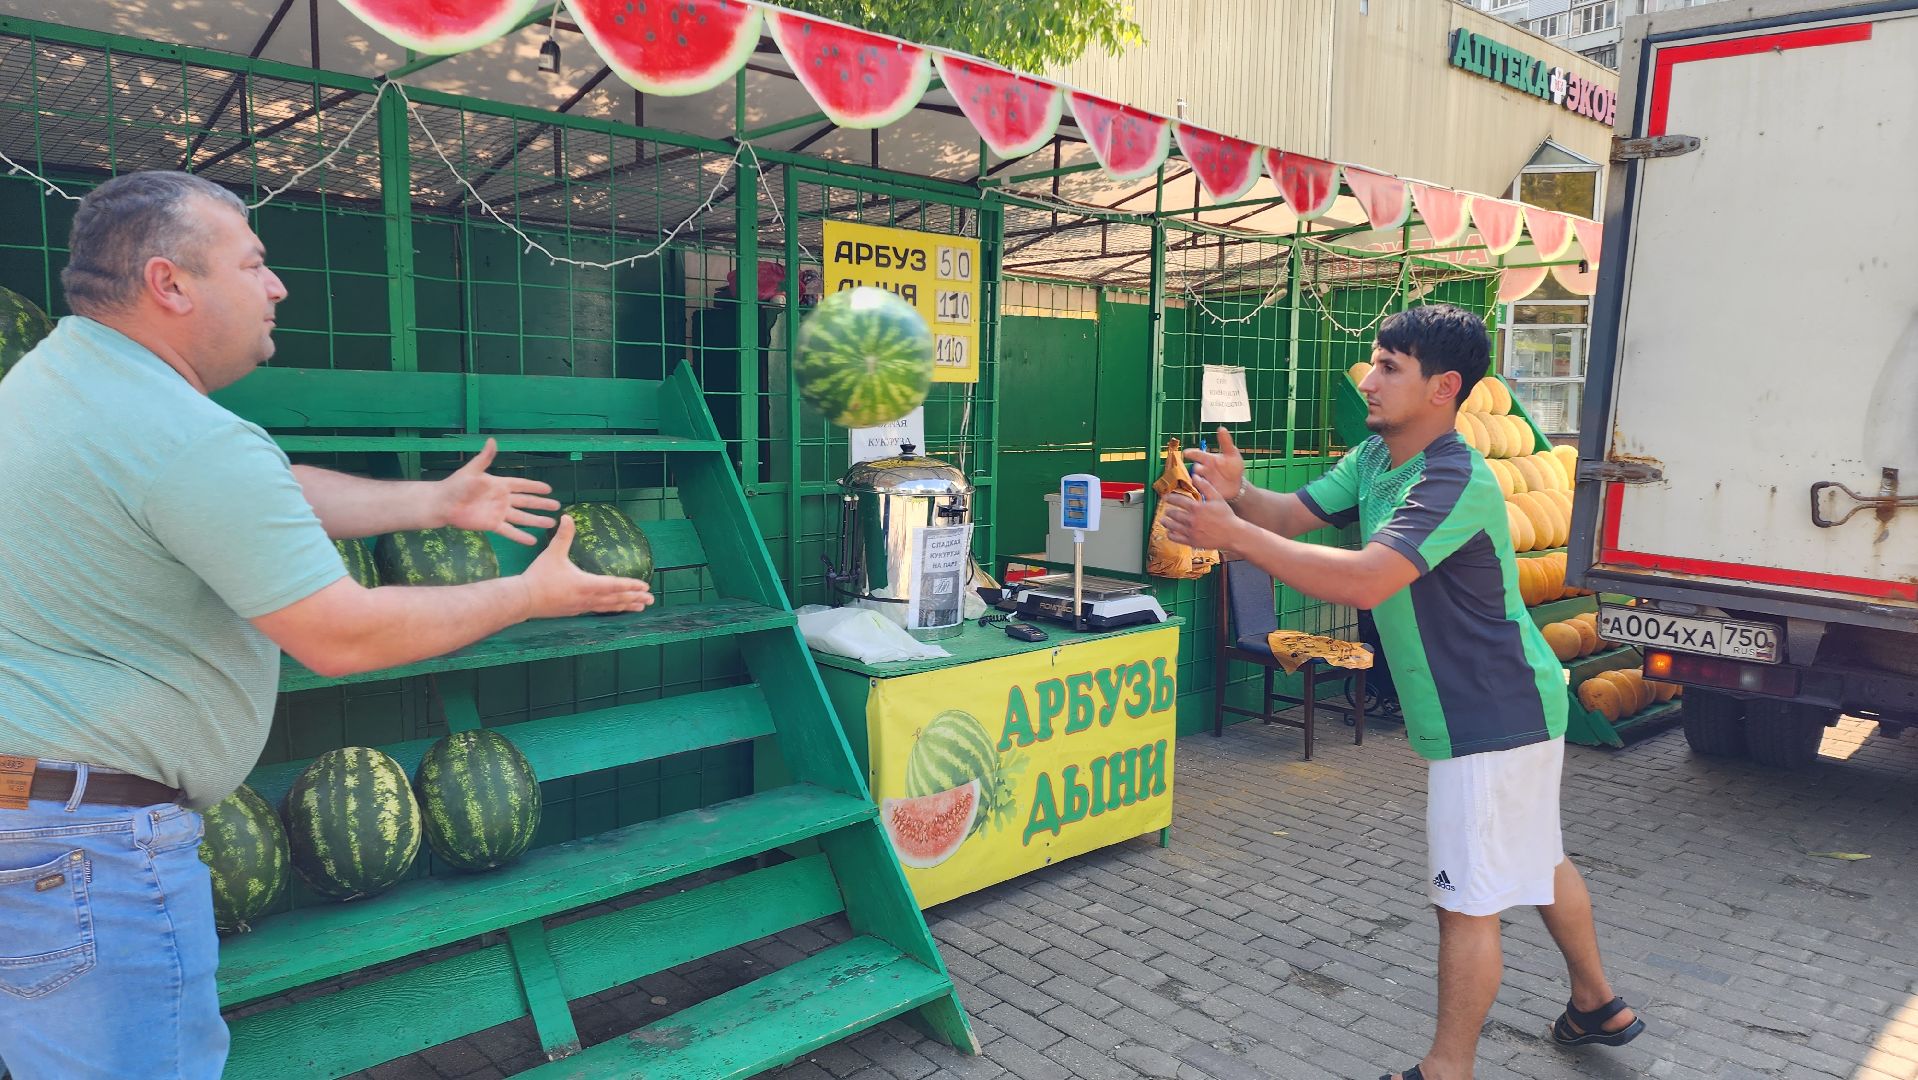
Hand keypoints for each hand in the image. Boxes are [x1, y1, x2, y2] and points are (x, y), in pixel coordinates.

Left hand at [438, 439, 560, 544]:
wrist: (443, 504)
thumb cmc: (456, 485)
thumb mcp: (472, 470)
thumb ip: (485, 458)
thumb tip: (492, 440)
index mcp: (499, 484)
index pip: (522, 485)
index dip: (535, 487)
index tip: (549, 489)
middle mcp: (502, 499)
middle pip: (527, 502)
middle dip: (542, 504)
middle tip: (557, 506)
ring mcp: (499, 513)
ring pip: (522, 518)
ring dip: (536, 521)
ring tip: (551, 523)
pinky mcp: (493, 525)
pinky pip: (510, 531)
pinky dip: (521, 536)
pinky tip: (532, 541)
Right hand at [519, 516, 654, 617]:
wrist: (523, 599)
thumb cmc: (539, 576)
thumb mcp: (552, 553)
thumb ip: (563, 536)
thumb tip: (567, 516)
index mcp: (585, 584)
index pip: (614, 585)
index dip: (630, 585)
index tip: (645, 586)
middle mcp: (587, 598)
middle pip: (616, 599)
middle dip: (634, 598)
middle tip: (651, 599)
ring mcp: (581, 606)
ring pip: (608, 607)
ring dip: (625, 606)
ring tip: (640, 607)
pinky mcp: (574, 611)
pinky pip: (598, 610)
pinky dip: (610, 609)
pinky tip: (614, 609)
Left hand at [1160, 472, 1247, 552]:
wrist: (1233, 534)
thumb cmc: (1226, 515)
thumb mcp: (1217, 497)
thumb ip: (1205, 486)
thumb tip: (1195, 476)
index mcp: (1197, 508)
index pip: (1178, 500)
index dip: (1170, 498)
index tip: (1166, 497)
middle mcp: (1192, 520)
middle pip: (1173, 514)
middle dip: (1168, 511)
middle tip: (1166, 510)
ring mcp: (1191, 532)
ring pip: (1172, 526)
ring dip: (1166, 522)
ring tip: (1163, 520)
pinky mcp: (1192, 541)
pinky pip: (1176, 538)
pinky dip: (1171, 535)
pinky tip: (1170, 532)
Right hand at [1183, 427, 1246, 503]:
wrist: (1237, 485)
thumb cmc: (1234, 468)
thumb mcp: (1232, 454)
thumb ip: (1226, 442)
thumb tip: (1221, 428)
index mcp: (1208, 459)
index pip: (1197, 454)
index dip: (1192, 453)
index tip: (1186, 453)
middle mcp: (1203, 469)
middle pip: (1195, 468)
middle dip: (1196, 469)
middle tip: (1197, 470)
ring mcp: (1202, 480)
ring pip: (1194, 480)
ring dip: (1196, 480)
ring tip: (1199, 481)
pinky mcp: (1204, 491)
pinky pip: (1197, 491)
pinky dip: (1196, 491)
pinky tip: (1199, 491)